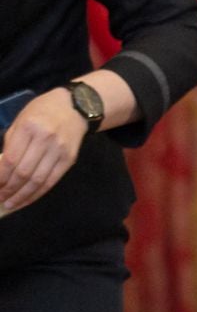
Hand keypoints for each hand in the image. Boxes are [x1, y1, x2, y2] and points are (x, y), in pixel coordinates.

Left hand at [0, 88, 87, 213]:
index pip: (11, 159)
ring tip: (11, 203)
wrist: (75, 107)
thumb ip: (11, 142)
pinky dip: (38, 193)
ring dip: (22, 195)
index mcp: (29, 128)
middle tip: (1, 198)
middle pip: (24, 172)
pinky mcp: (69, 159)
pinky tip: (27, 199)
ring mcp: (59, 151)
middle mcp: (45, 140)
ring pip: (38, 180)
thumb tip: (2, 169)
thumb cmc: (42, 111)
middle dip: (10, 189)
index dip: (1, 176)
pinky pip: (52, 181)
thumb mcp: (21, 120)